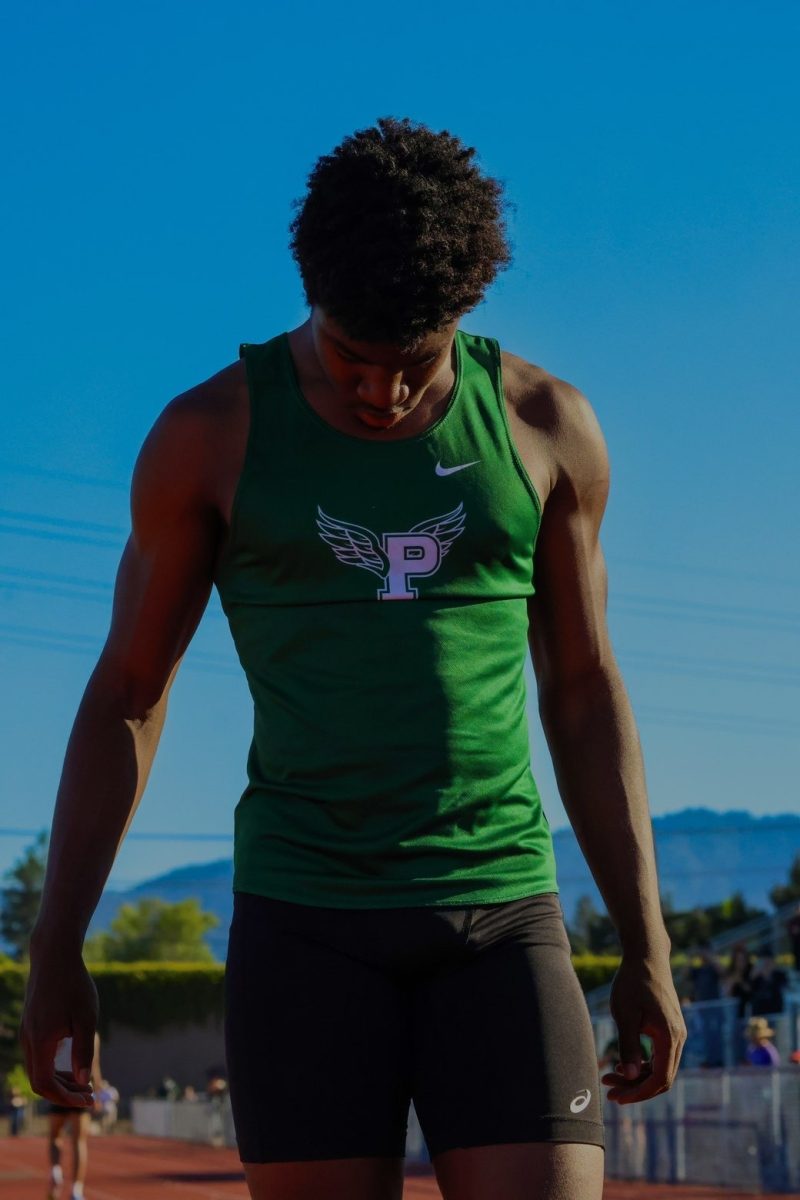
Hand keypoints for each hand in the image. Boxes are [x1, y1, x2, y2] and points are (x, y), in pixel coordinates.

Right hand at [20, 949, 98, 1107]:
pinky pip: (38, 1057)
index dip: (65, 1098)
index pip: (44, 1084)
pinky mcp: (31, 1026)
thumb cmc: (74, 985)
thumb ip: (83, 1050)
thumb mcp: (86, 1018)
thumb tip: (83, 1081)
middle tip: (90, 1096)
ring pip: (37, 1069)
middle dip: (64, 1093)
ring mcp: (27, 1033)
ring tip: (85, 1085)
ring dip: (59, 1081)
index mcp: (40, 1041)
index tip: (88, 1101)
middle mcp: (28, 1040)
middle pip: (39, 1081)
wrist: (54, 956)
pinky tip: (72, 1065)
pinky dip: (54, 1067)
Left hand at [601, 951, 685, 1104]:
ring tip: (610, 1077)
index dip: (639, 1093)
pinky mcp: (669, 1028)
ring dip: (638, 1077)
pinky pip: (660, 1056)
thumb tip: (631, 1078)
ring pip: (660, 1068)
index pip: (660, 1079)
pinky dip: (643, 1065)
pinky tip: (623, 1065)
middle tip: (609, 1091)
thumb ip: (629, 1047)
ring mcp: (676, 1033)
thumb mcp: (625, 1015)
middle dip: (636, 1088)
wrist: (646, 956)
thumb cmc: (632, 982)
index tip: (617, 1098)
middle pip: (662, 1078)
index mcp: (669, 1036)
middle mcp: (678, 1038)